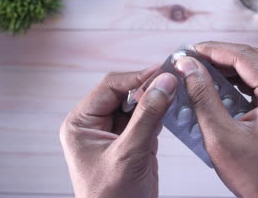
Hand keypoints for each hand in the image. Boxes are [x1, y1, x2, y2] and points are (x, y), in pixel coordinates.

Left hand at [59, 67, 176, 197]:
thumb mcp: (129, 153)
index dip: (136, 78)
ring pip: (138, 104)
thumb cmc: (111, 197)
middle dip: (148, 87)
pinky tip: (173, 106)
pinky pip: (147, 118)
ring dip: (156, 98)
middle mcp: (96, 124)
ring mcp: (115, 132)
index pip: (110, 87)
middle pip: (124, 93)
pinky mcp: (132, 140)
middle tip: (172, 79)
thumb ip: (147, 116)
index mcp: (81, 123)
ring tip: (176, 89)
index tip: (162, 72)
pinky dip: (161, 112)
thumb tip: (164, 83)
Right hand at [175, 42, 257, 197]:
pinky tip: (221, 84)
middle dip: (221, 57)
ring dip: (231, 68)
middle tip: (193, 58)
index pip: (247, 58)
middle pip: (255, 60)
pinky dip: (242, 81)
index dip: (215, 50)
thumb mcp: (222, 137)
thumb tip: (188, 65)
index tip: (191, 49)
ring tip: (203, 70)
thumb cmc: (257, 178)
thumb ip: (203, 96)